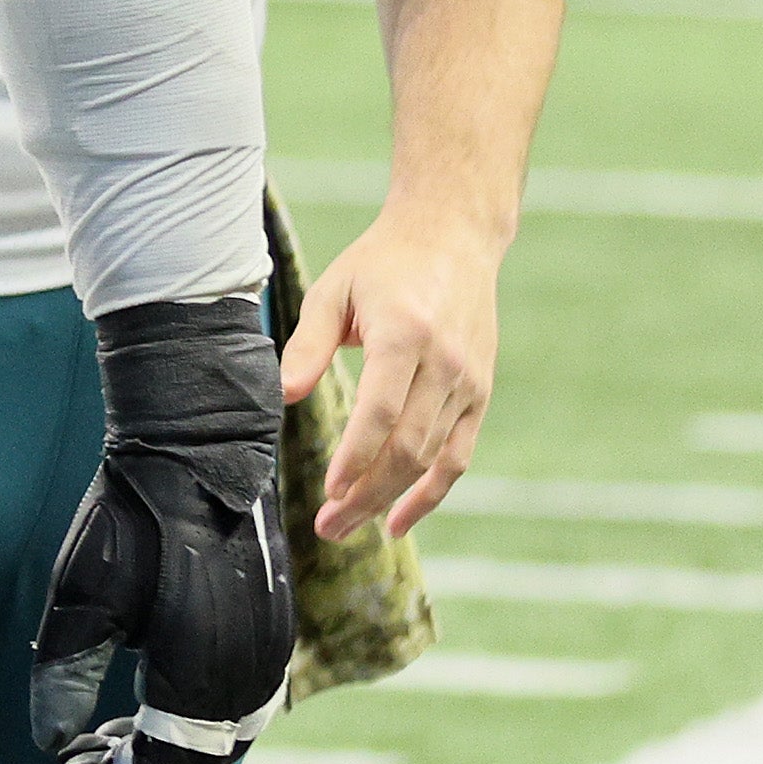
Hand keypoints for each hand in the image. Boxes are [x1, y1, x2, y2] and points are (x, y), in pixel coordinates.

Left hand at [34, 294, 294, 763]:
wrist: (198, 452)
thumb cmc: (130, 521)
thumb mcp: (79, 601)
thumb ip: (65, 679)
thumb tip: (53, 745)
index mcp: (201, 682)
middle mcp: (249, 680)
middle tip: (85, 752)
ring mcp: (271, 655)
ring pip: (225, 737)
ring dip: (171, 744)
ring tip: (113, 725)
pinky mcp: (278, 631)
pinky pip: (244, 703)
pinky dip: (199, 716)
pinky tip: (156, 691)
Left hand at [278, 202, 505, 538]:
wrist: (454, 237)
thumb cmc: (383, 263)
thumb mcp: (334, 290)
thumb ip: (308, 345)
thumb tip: (282, 395)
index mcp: (405, 333)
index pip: (382, 411)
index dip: (355, 457)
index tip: (327, 490)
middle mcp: (444, 362)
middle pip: (407, 446)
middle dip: (366, 494)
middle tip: (327, 527)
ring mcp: (468, 381)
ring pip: (432, 459)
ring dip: (390, 500)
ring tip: (347, 525)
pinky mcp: (480, 393)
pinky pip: (458, 456)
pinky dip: (431, 493)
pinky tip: (398, 520)